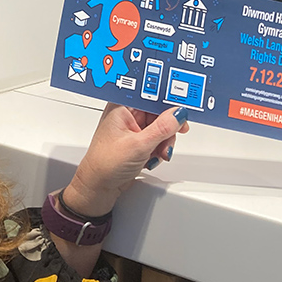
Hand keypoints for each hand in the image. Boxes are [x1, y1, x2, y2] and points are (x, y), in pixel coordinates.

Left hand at [62, 103, 189, 216]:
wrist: (99, 186)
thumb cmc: (106, 163)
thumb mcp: (139, 144)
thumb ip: (162, 128)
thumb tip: (179, 113)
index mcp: (122, 106)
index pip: (150, 95)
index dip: (167, 101)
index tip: (183, 108)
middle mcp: (126, 114)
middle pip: (158, 113)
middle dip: (166, 130)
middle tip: (167, 141)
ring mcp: (132, 128)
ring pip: (160, 128)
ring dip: (163, 143)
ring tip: (156, 154)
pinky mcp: (136, 141)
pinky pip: (156, 140)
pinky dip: (158, 150)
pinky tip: (151, 158)